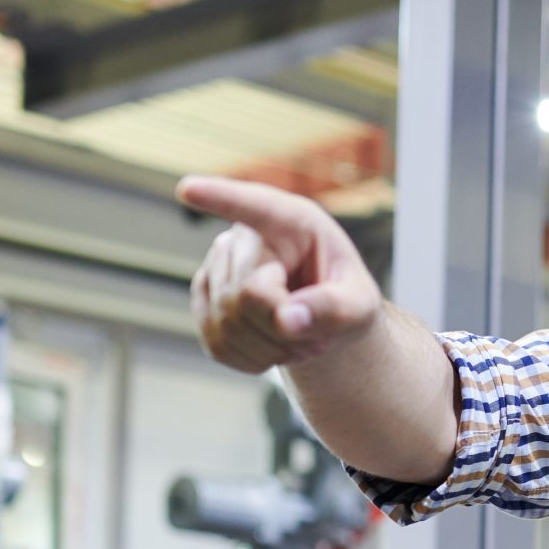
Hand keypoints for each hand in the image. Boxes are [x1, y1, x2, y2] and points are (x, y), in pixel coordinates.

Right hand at [179, 175, 384, 371]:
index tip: (188, 188)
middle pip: (246, 296)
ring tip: (300, 342)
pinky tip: (274, 350)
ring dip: (270, 349)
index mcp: (290, 221)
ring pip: (227, 324)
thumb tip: (286, 320)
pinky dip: (251, 360)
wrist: (323, 317)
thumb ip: (334, 310)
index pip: (252, 207)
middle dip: (283, 331)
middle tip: (318, 339)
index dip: (219, 198)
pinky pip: (217, 343)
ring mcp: (216, 264)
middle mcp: (245, 235)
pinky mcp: (203, 298)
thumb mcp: (360, 305)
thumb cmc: (345, 299)